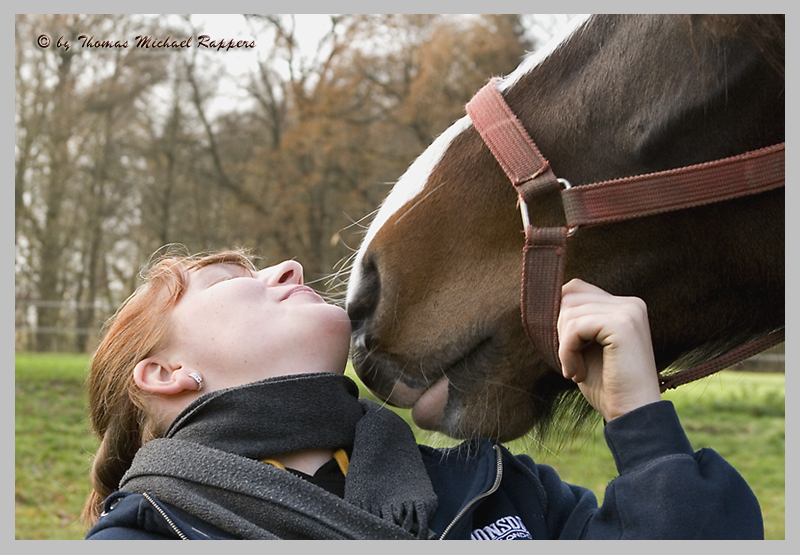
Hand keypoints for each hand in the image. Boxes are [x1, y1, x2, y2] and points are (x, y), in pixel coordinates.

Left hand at [557, 279, 660, 420]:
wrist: (633, 416)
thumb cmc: (608, 387)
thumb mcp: (586, 347)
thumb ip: (574, 322)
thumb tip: (543, 302)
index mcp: (624, 306)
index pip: (576, 289)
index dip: (560, 317)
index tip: (566, 350)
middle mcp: (630, 303)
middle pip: (570, 296)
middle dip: (561, 331)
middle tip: (572, 363)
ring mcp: (628, 311)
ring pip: (569, 311)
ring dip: (564, 346)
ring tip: (576, 370)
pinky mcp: (622, 324)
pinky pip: (575, 327)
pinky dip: (567, 352)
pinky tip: (577, 373)